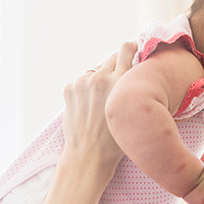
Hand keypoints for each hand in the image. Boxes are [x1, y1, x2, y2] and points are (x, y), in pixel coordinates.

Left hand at [59, 41, 136, 174]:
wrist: (89, 155)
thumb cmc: (116, 140)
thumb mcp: (133, 110)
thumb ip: (132, 89)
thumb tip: (132, 72)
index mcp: (122, 82)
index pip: (126, 50)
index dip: (129, 48)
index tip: (130, 49)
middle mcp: (102, 77)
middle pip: (110, 60)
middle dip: (114, 70)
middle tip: (115, 86)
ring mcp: (83, 82)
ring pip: (94, 72)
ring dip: (98, 81)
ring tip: (100, 102)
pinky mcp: (70, 88)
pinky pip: (80, 82)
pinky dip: (84, 91)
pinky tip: (88, 106)